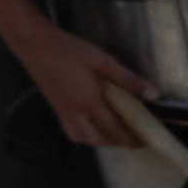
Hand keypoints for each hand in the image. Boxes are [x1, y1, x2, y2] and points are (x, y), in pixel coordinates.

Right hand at [10, 21, 158, 150]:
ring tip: (116, 135)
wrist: (34, 44)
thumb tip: (154, 95)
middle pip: (101, 139)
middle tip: (136, 138)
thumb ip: (127, 79)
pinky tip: (92, 129)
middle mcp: (76, 112)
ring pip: (86, 139)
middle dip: (120, 143)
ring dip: (103, 141)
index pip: (115, 129)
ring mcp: (64, 112)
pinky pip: (73, 132)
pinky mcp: (56, 108)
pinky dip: (86, 137)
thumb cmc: (69, 49)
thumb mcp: (102, 60)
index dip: (132, 138)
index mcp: (90, 101)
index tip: (147, 139)